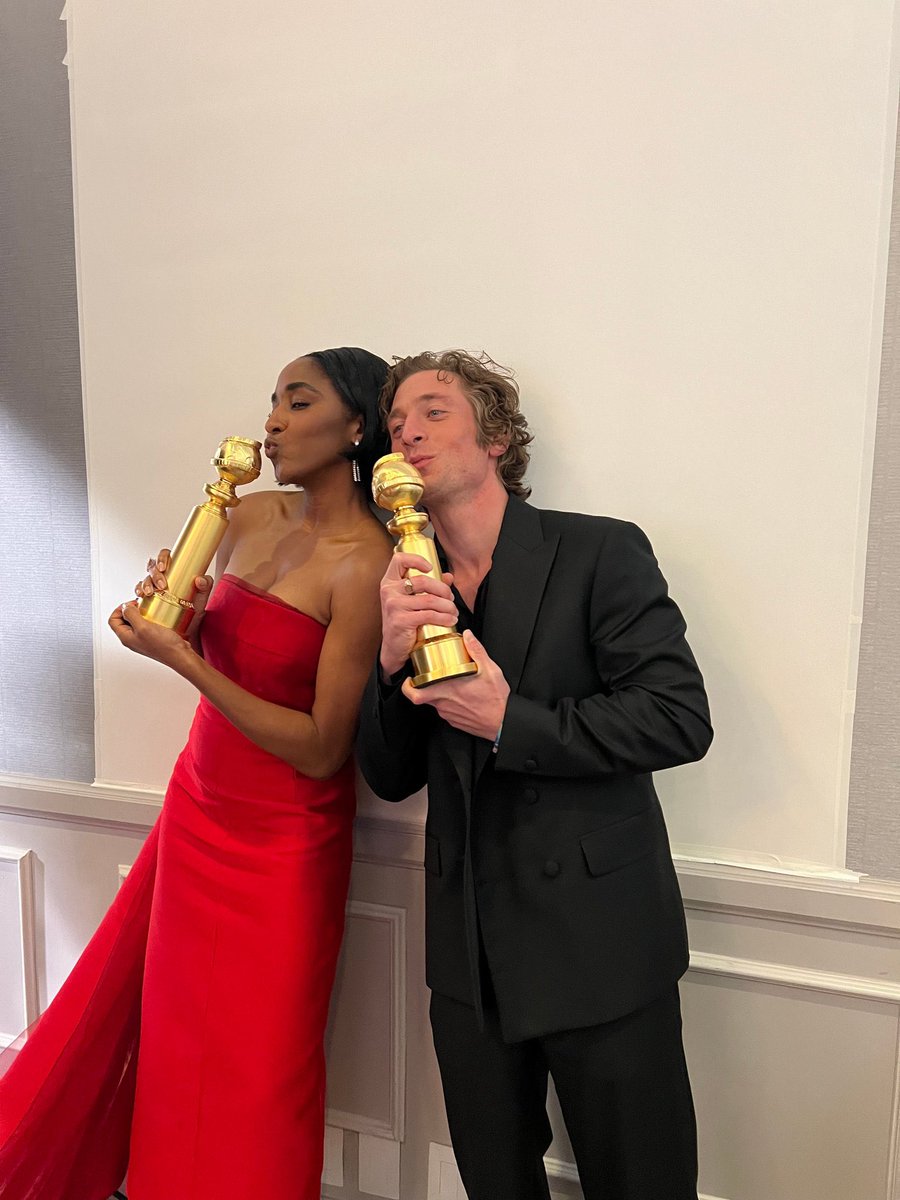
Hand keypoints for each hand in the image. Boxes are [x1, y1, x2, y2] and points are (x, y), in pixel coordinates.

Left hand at [108, 600, 193, 668]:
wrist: (179, 655)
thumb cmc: (163, 645)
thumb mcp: (143, 627)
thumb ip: (131, 615)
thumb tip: (125, 607)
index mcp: (126, 637)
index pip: (112, 620)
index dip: (119, 609)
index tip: (131, 604)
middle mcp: (132, 639)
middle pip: (122, 620)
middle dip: (130, 610)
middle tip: (140, 605)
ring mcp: (142, 639)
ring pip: (134, 622)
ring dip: (140, 613)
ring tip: (148, 610)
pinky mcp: (151, 638)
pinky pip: (145, 625)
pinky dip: (149, 618)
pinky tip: (157, 616)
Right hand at [134, 548, 212, 640]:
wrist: (186, 629)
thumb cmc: (193, 611)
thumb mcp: (202, 599)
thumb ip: (206, 586)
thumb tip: (200, 579)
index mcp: (175, 572)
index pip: (166, 556)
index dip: (162, 558)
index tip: (164, 567)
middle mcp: (162, 577)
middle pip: (152, 567)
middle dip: (154, 574)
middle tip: (161, 585)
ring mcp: (153, 587)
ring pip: (144, 579)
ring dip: (145, 584)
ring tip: (149, 593)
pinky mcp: (147, 598)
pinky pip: (138, 590)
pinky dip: (138, 591)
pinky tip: (141, 597)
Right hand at [379, 551, 458, 678]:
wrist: (393, 647)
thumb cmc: (403, 621)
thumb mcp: (412, 601)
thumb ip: (429, 587)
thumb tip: (448, 576)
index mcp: (389, 582)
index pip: (399, 559)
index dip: (417, 559)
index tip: (430, 567)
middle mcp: (389, 591)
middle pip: (424, 581)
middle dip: (443, 590)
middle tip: (450, 598)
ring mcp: (394, 606)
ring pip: (430, 599)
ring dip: (447, 606)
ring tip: (453, 612)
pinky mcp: (401, 620)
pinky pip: (429, 615)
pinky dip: (444, 618)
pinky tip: (450, 621)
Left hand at [401, 630, 508, 740]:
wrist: (504, 722)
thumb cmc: (496, 699)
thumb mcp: (489, 669)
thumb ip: (476, 650)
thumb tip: (468, 636)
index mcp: (447, 690)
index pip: (415, 693)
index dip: (407, 687)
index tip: (409, 679)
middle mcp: (444, 704)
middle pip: (423, 698)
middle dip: (422, 688)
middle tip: (425, 680)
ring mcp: (449, 715)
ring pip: (436, 704)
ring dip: (439, 694)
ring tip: (448, 684)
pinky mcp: (456, 722)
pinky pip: (447, 711)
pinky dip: (449, 704)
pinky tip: (460, 697)